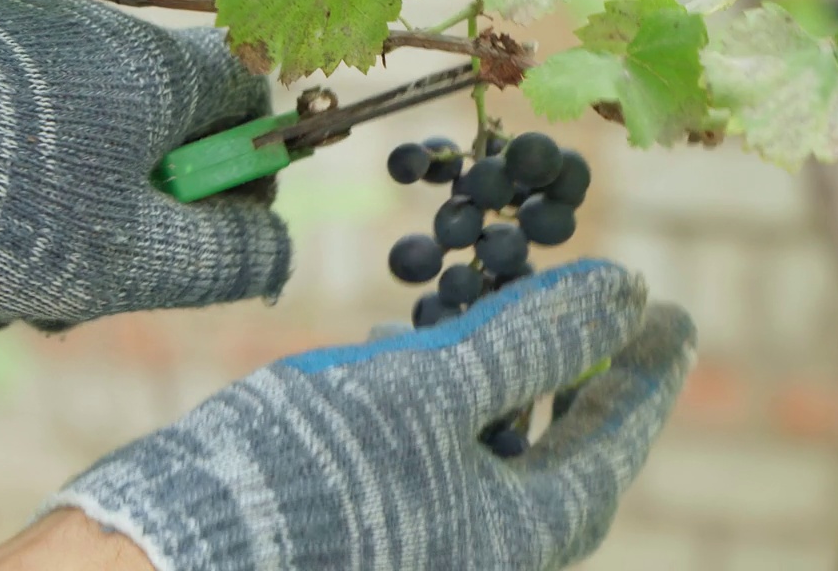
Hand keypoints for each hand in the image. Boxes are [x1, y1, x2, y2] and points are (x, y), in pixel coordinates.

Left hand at [0, 0, 290, 329]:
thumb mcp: (130, 259)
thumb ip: (225, 259)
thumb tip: (278, 251)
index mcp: (157, 74)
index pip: (247, 98)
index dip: (248, 168)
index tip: (221, 226)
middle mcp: (95, 37)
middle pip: (153, 138)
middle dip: (133, 225)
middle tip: (90, 288)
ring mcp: (15, 39)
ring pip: (73, 148)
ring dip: (55, 228)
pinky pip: (9, 129)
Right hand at [34, 259, 696, 570]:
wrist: (163, 562)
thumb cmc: (305, 477)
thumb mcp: (435, 391)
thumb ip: (534, 341)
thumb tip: (627, 292)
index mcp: (520, 535)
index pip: (612, 441)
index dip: (648, 372)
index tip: (675, 313)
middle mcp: (484, 549)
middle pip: (565, 451)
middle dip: (592, 373)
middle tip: (620, 313)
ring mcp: (426, 537)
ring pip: (500, 450)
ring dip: (522, 377)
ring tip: (534, 314)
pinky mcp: (372, 519)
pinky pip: (439, 452)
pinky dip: (454, 396)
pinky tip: (434, 348)